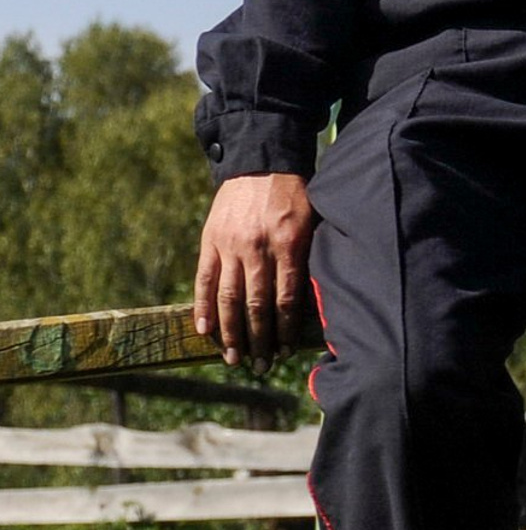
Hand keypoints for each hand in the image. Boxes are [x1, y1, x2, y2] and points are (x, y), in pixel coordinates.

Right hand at [193, 173, 315, 364]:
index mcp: (289, 244)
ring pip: (229, 297)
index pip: (286, 298)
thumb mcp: (315, 224)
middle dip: (259, 340)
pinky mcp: (209, 240)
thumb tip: (317, 301)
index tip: (287, 352)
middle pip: (256, 305)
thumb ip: (311, 259)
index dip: (285, 329)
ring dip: (230, 332)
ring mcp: (230, 244)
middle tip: (261, 366)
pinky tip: (204, 330)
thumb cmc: (297, 196)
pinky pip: (204, 279)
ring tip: (234, 358)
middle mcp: (257, 247)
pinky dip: (203, 306)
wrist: (261, 162)